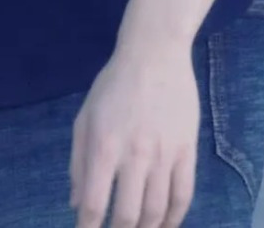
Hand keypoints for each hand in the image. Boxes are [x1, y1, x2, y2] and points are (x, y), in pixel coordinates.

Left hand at [70, 39, 199, 227]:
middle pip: (128, 216)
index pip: (95, 205)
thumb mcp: (85, 117)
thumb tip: (75, 204)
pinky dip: (175, 218)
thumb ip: (78, 162)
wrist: (155, 53)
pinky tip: (166, 224)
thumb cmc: (114, 84)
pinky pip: (184, 195)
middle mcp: (135, 155)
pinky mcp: (188, 150)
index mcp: (104, 146)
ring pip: (157, 211)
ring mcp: (164, 154)